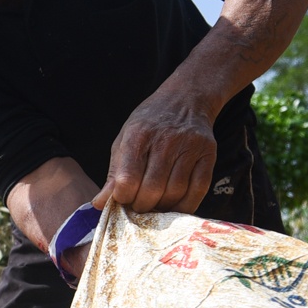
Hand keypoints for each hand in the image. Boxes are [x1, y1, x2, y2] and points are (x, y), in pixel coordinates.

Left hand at [93, 89, 216, 213]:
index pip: (128, 179)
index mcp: (138, 135)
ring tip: (155, 205)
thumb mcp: (125, 140)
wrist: (185, 100)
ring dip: (163, 208)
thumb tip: (99, 204)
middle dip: (142, 206)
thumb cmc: (149, 124)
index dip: (123, 197)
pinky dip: (185, 206)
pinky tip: (175, 206)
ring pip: (175, 192)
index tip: (123, 199)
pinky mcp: (208, 154)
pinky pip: (198, 190)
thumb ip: (114, 174)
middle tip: (139, 206)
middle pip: (152, 189)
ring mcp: (189, 147)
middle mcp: (165, 140)